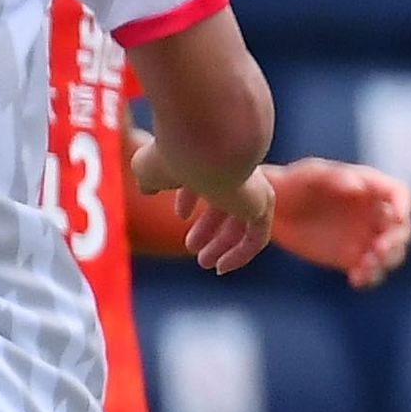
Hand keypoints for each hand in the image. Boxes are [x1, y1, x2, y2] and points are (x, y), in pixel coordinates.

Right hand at [133, 134, 273, 271]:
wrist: (206, 143)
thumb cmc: (174, 151)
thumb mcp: (151, 167)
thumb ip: (150, 179)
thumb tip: (147, 189)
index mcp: (210, 156)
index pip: (205, 177)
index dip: (191, 197)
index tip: (180, 215)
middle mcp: (235, 170)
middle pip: (226, 203)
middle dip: (209, 228)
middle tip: (193, 248)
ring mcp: (253, 188)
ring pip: (242, 222)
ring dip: (222, 244)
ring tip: (205, 262)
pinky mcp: (263, 206)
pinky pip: (256, 238)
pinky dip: (240, 254)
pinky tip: (222, 268)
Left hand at [268, 159, 410, 286]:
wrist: (274, 209)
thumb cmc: (293, 183)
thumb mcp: (310, 174)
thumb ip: (335, 177)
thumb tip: (359, 186)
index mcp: (371, 188)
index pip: (398, 194)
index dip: (404, 204)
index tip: (398, 217)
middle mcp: (374, 213)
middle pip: (400, 228)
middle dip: (395, 241)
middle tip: (378, 249)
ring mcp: (366, 237)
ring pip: (390, 253)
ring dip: (385, 262)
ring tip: (365, 267)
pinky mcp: (353, 259)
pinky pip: (370, 271)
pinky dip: (369, 277)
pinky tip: (355, 280)